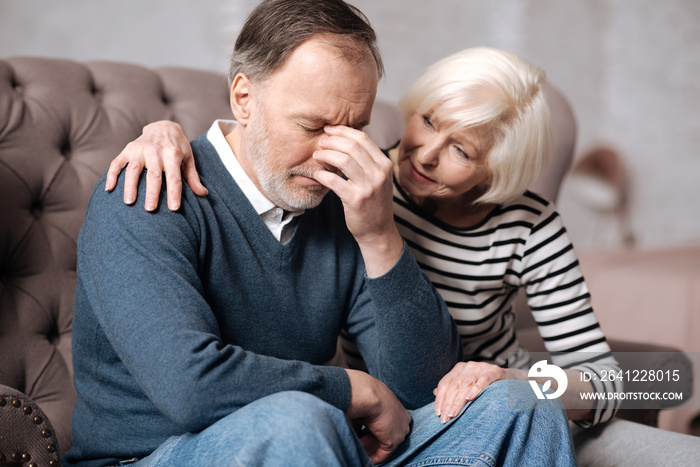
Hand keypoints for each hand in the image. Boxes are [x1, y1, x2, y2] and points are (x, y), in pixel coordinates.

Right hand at [105, 121, 206, 210]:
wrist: (164, 126)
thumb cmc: (178, 147)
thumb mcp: (188, 159)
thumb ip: (193, 177)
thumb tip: (203, 194)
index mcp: (173, 154)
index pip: (174, 178)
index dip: (174, 193)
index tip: (174, 209)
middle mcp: (156, 151)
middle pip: (154, 175)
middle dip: (152, 192)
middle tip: (150, 209)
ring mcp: (140, 149)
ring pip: (133, 169)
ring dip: (130, 186)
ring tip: (129, 202)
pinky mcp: (128, 150)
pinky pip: (117, 163)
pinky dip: (112, 175)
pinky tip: (109, 189)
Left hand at [313, 126, 402, 276]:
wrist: (378, 230)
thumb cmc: (374, 202)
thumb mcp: (378, 178)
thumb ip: (367, 161)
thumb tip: (344, 140)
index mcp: (384, 164)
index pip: (363, 138)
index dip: (343, 131)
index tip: (330, 130)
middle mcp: (379, 173)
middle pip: (352, 146)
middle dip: (332, 141)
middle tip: (321, 142)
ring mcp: (368, 186)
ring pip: (343, 160)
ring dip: (325, 155)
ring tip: (317, 156)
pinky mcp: (356, 199)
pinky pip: (334, 181)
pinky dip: (322, 175)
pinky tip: (318, 175)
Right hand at [345, 369, 410, 463]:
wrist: (366, 394)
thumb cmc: (363, 395)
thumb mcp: (365, 407)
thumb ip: (363, 421)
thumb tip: (355, 431)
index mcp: (395, 407)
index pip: (385, 423)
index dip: (371, 431)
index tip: (361, 436)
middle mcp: (401, 419)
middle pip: (385, 435)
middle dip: (370, 442)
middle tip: (358, 445)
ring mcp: (400, 430)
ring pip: (384, 445)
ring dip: (370, 449)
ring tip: (358, 450)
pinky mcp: (395, 440)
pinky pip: (383, 454)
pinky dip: (373, 457)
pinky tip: (364, 458)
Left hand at [433, 361, 505, 422]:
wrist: (509, 377)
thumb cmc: (484, 383)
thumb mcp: (467, 383)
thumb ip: (453, 387)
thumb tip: (435, 393)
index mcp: (459, 369)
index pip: (445, 383)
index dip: (440, 398)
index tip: (437, 413)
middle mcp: (468, 366)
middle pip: (454, 385)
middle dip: (448, 403)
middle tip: (444, 418)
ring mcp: (480, 368)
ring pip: (466, 384)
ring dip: (458, 401)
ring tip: (453, 414)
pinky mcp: (494, 371)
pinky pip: (483, 380)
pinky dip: (476, 389)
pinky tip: (470, 398)